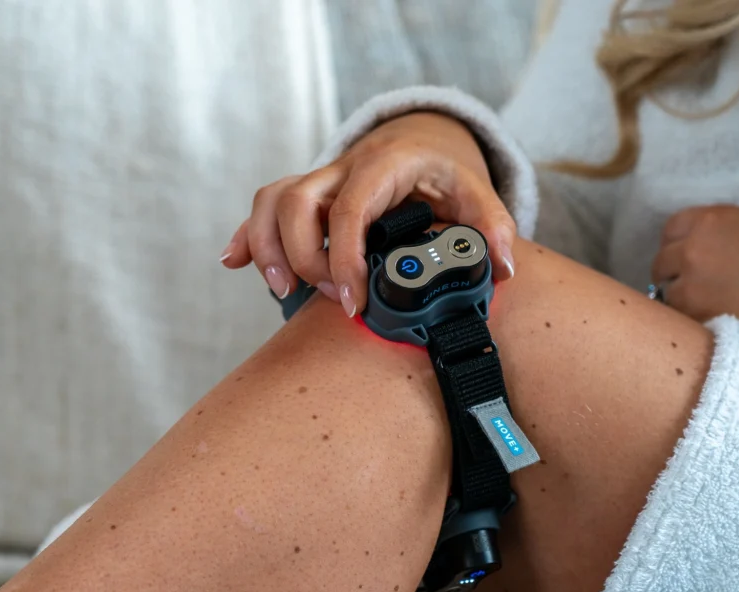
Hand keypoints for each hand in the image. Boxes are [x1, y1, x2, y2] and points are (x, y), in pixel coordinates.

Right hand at [219, 112, 516, 316]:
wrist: (422, 141)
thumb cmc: (444, 171)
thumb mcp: (476, 193)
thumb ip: (493, 227)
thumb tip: (504, 268)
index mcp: (383, 166)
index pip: (349, 209)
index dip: (345, 259)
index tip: (355, 302)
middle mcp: (343, 168)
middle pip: (296, 202)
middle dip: (304, 258)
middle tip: (331, 298)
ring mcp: (319, 181)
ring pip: (271, 201)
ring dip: (267, 247)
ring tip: (283, 290)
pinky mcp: (305, 196)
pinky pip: (262, 208)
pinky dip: (246, 236)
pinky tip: (234, 261)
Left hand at [651, 205, 738, 378]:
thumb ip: (723, 236)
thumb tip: (697, 251)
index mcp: (715, 219)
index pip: (672, 229)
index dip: (677, 247)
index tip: (682, 261)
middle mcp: (695, 244)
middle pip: (661, 261)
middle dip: (673, 275)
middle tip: (692, 291)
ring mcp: (689, 277)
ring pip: (665, 291)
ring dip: (679, 301)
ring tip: (707, 311)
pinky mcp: (691, 309)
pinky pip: (676, 316)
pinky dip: (687, 321)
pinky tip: (710, 323)